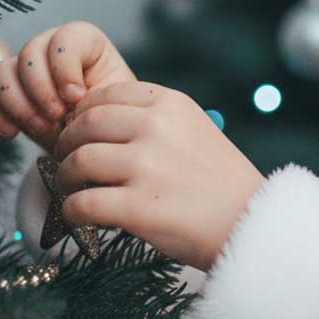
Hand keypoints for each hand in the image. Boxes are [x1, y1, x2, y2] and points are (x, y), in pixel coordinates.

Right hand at [0, 21, 136, 154]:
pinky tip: (11, 133)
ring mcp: (24, 72)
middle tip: (57, 117)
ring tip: (42, 128)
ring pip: (1, 72)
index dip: (65, 67)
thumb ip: (98, 93)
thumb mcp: (115, 103)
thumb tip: (71, 99)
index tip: (77, 97)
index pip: (65, 38)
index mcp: (85, 43)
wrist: (98, 143)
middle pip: (29, 53)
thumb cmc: (112, 118)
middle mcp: (50, 50)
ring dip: (18, 103)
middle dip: (41, 89)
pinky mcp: (6, 98)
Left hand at [51, 80, 266, 271]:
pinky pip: (81, 204)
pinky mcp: (138, 207)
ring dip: (66, 178)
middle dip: (67, 144)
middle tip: (66, 161)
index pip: (106, 95)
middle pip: (85, 125)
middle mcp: (157, 128)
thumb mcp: (196, 130)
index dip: (84, 114)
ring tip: (74, 189)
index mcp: (172, 104)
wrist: (252, 223)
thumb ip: (155, 120)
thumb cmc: (221, 182)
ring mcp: (147, 167)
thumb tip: (94, 121)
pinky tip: (79, 216)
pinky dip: (72, 211)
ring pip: (78, 162)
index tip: (81, 131)